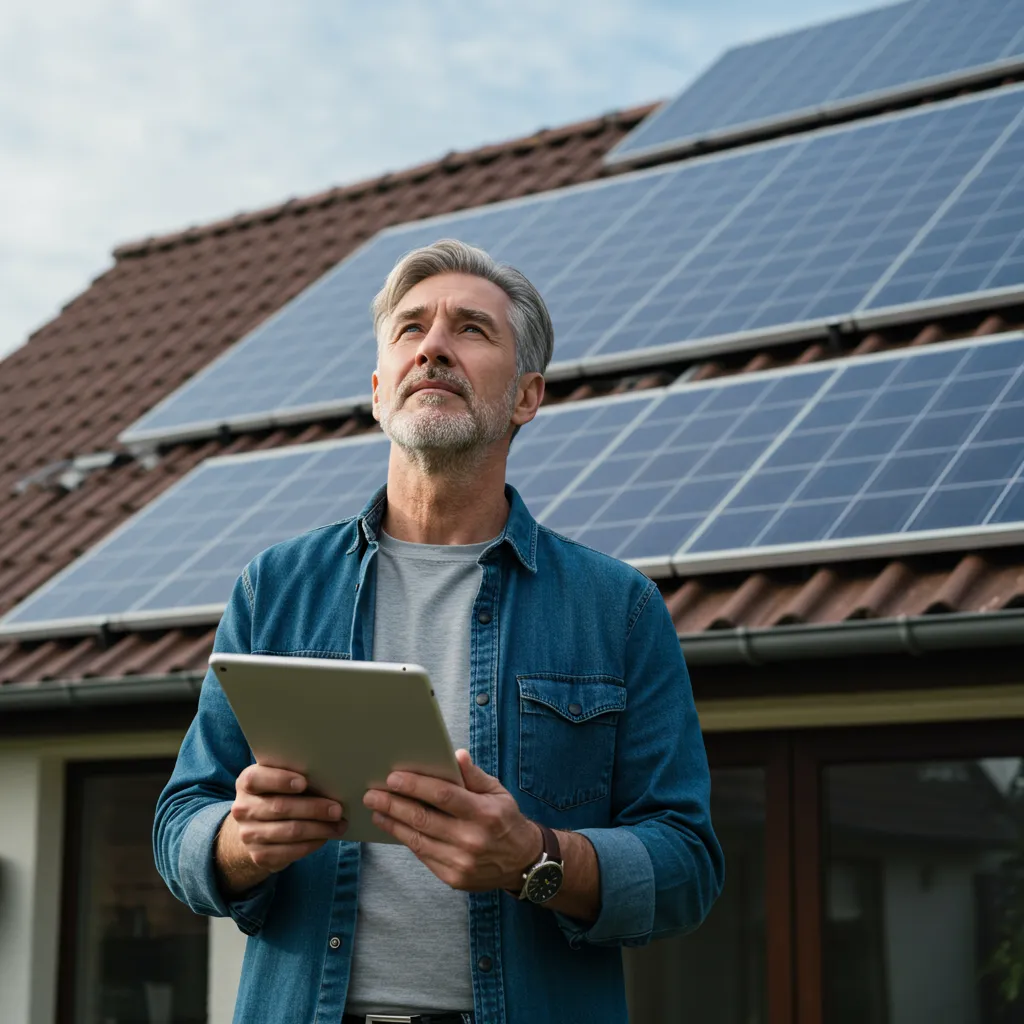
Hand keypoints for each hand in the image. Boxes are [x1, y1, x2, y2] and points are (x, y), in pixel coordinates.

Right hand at [227, 764, 346, 873]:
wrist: (257, 828)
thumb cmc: (278, 795)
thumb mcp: (279, 780)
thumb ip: (295, 775)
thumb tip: (329, 778)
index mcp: (247, 783)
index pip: (256, 779)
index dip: (279, 780)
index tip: (303, 782)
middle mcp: (243, 809)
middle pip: (280, 807)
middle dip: (313, 808)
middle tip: (337, 809)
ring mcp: (248, 835)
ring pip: (289, 831)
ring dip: (318, 829)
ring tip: (339, 825)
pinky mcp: (259, 856)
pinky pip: (289, 852)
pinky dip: (311, 844)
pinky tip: (325, 837)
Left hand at [363, 749, 541, 891]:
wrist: (522, 863)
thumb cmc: (506, 820)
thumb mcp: (498, 792)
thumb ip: (474, 775)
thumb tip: (455, 755)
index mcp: (484, 813)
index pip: (443, 796)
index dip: (415, 785)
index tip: (393, 777)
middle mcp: (472, 839)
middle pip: (423, 819)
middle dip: (393, 804)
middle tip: (372, 794)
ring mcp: (461, 862)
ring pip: (418, 840)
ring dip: (393, 824)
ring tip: (376, 811)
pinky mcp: (453, 878)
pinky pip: (423, 856)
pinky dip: (406, 840)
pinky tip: (395, 828)